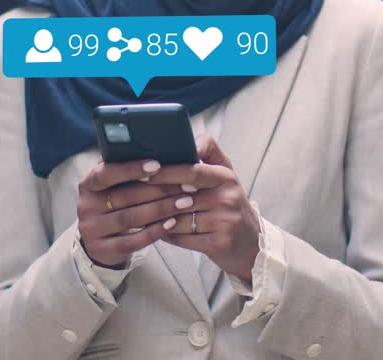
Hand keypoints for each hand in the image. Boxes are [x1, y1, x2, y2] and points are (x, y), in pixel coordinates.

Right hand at [76, 158, 191, 267]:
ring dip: (161, 209)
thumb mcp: (114, 185)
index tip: (158, 165)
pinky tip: (172, 223)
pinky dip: (154, 232)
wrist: (98, 241)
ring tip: (185, 202)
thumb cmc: (114, 203)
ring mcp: (91, 230)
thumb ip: (126, 168)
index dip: (131, 169)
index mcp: (88, 183)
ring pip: (130, 218)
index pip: (106, 173)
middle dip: (159, 189)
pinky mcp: (102, 250)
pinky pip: (132, 242)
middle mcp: (86, 206)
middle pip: (125, 196)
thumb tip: (156, 149)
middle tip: (186, 184)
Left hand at [146, 135, 260, 282]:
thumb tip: (190, 139)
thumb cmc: (229, 203)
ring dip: (157, 218)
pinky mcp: (219, 244)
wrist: (251, 243)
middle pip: (181, 196)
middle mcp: (228, 198)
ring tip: (139, 214)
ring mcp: (225, 222)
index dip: (167, 171)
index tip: (145, 171)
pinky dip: (167, 235)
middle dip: (154, 196)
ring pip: (178, 219)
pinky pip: (182, 239)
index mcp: (226, 177)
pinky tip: (157, 231)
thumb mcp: (225, 175)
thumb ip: (208, 153)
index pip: (193, 171)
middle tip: (131, 195)